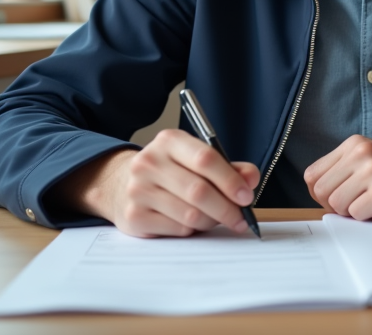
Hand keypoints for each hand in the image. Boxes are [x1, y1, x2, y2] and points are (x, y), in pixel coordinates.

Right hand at [57, 129, 258, 237]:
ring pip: (190, 214)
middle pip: (199, 191)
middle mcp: (150, 162)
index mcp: (169, 141)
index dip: (230, 180)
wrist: (121, 184)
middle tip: (240, 218)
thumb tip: (250, 179)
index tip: (246, 196)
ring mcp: (138, 190)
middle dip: (226, 208)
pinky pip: (177, 229)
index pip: (206, 159)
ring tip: (216, 218)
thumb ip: (227, 168)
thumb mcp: (195, 159)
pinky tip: (192, 222)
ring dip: (211, 221)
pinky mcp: (134, 216)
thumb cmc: (169, 171)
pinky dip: (192, 229)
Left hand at [304, 135, 371, 219]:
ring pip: (337, 204)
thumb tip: (315, 194)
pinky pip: (356, 215)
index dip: (321, 193)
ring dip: (353, 212)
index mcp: (353, 144)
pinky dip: (368, 218)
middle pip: (321, 191)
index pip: (312, 175)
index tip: (341, 198)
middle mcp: (361, 153)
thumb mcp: (370, 161)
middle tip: (359, 205)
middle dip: (336, 205)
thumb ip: (344, 171)